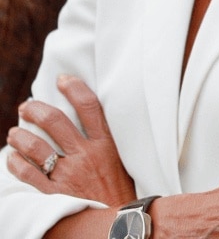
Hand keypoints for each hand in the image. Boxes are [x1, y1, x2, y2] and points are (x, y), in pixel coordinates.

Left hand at [7, 74, 135, 205]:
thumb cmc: (120, 191)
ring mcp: (68, 175)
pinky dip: (15, 163)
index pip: (89, 107)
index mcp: (106, 145)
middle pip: (55, 121)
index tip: (62, 79)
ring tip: (14, 133)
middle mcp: (86, 156)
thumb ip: (104, 143)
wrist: (119, 224)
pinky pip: (27, 174)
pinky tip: (12, 158)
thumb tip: (87, 123)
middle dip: (35, 109)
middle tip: (27, 106)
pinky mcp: (54, 194)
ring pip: (35, 146)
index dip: (74, 88)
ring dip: (19, 136)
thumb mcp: (121, 161)